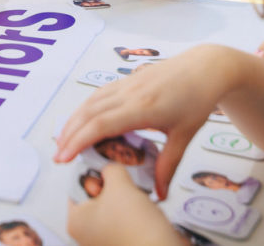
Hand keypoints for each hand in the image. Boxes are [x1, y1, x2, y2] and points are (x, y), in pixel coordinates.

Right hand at [55, 47, 215, 199]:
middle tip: (58, 157)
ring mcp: (127, 84)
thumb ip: (168, 165)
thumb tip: (159, 194)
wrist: (204, 69)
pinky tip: (81, 121)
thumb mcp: (184, 136)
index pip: (101, 124)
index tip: (64, 158)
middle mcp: (130, 93)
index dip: (79, 141)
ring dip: (74, 120)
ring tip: (63, 141)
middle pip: (89, 113)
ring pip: (91, 101)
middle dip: (70, 134)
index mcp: (143, 108)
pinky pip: (99, 94)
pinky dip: (85, 109)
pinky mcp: (127, 80)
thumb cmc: (197, 100)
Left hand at [67, 165, 185, 245]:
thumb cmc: (136, 228)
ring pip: (111, 205)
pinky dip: (132, 209)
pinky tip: (142, 207)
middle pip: (95, 194)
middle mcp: (86, 234)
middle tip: (123, 179)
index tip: (107, 165)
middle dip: (111, 183)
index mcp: (75, 221)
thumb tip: (111, 167)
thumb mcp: (119, 185)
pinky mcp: (122, 242)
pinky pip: (123, 218)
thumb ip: (110, 169)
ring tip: (136, 194)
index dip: (94, 171)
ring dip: (124, 196)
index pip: (77, 184)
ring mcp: (104, 239)